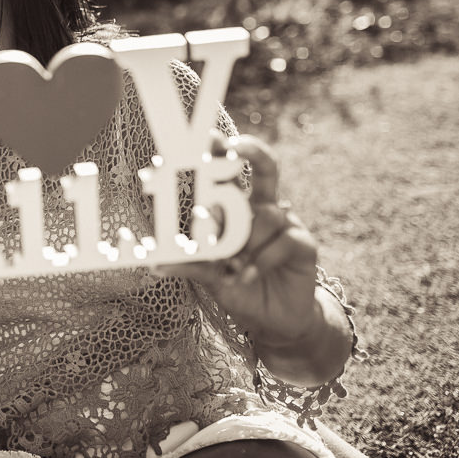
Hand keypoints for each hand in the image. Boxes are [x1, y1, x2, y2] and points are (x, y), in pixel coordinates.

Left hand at [151, 135, 320, 345]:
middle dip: (252, 151)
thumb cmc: (238, 288)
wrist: (273, 320)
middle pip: (265, 168)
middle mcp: (263, 210)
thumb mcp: (210, 277)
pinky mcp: (305, 244)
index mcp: (239, 210)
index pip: (231, 174)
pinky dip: (262, 259)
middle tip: (234, 146)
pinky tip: (248, 274)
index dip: (223, 153)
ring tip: (234, 265)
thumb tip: (153, 265)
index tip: (208, 137)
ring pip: (266, 214)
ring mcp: (286, 225)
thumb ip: (190, 265)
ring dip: (247, 241)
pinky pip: (284, 240)